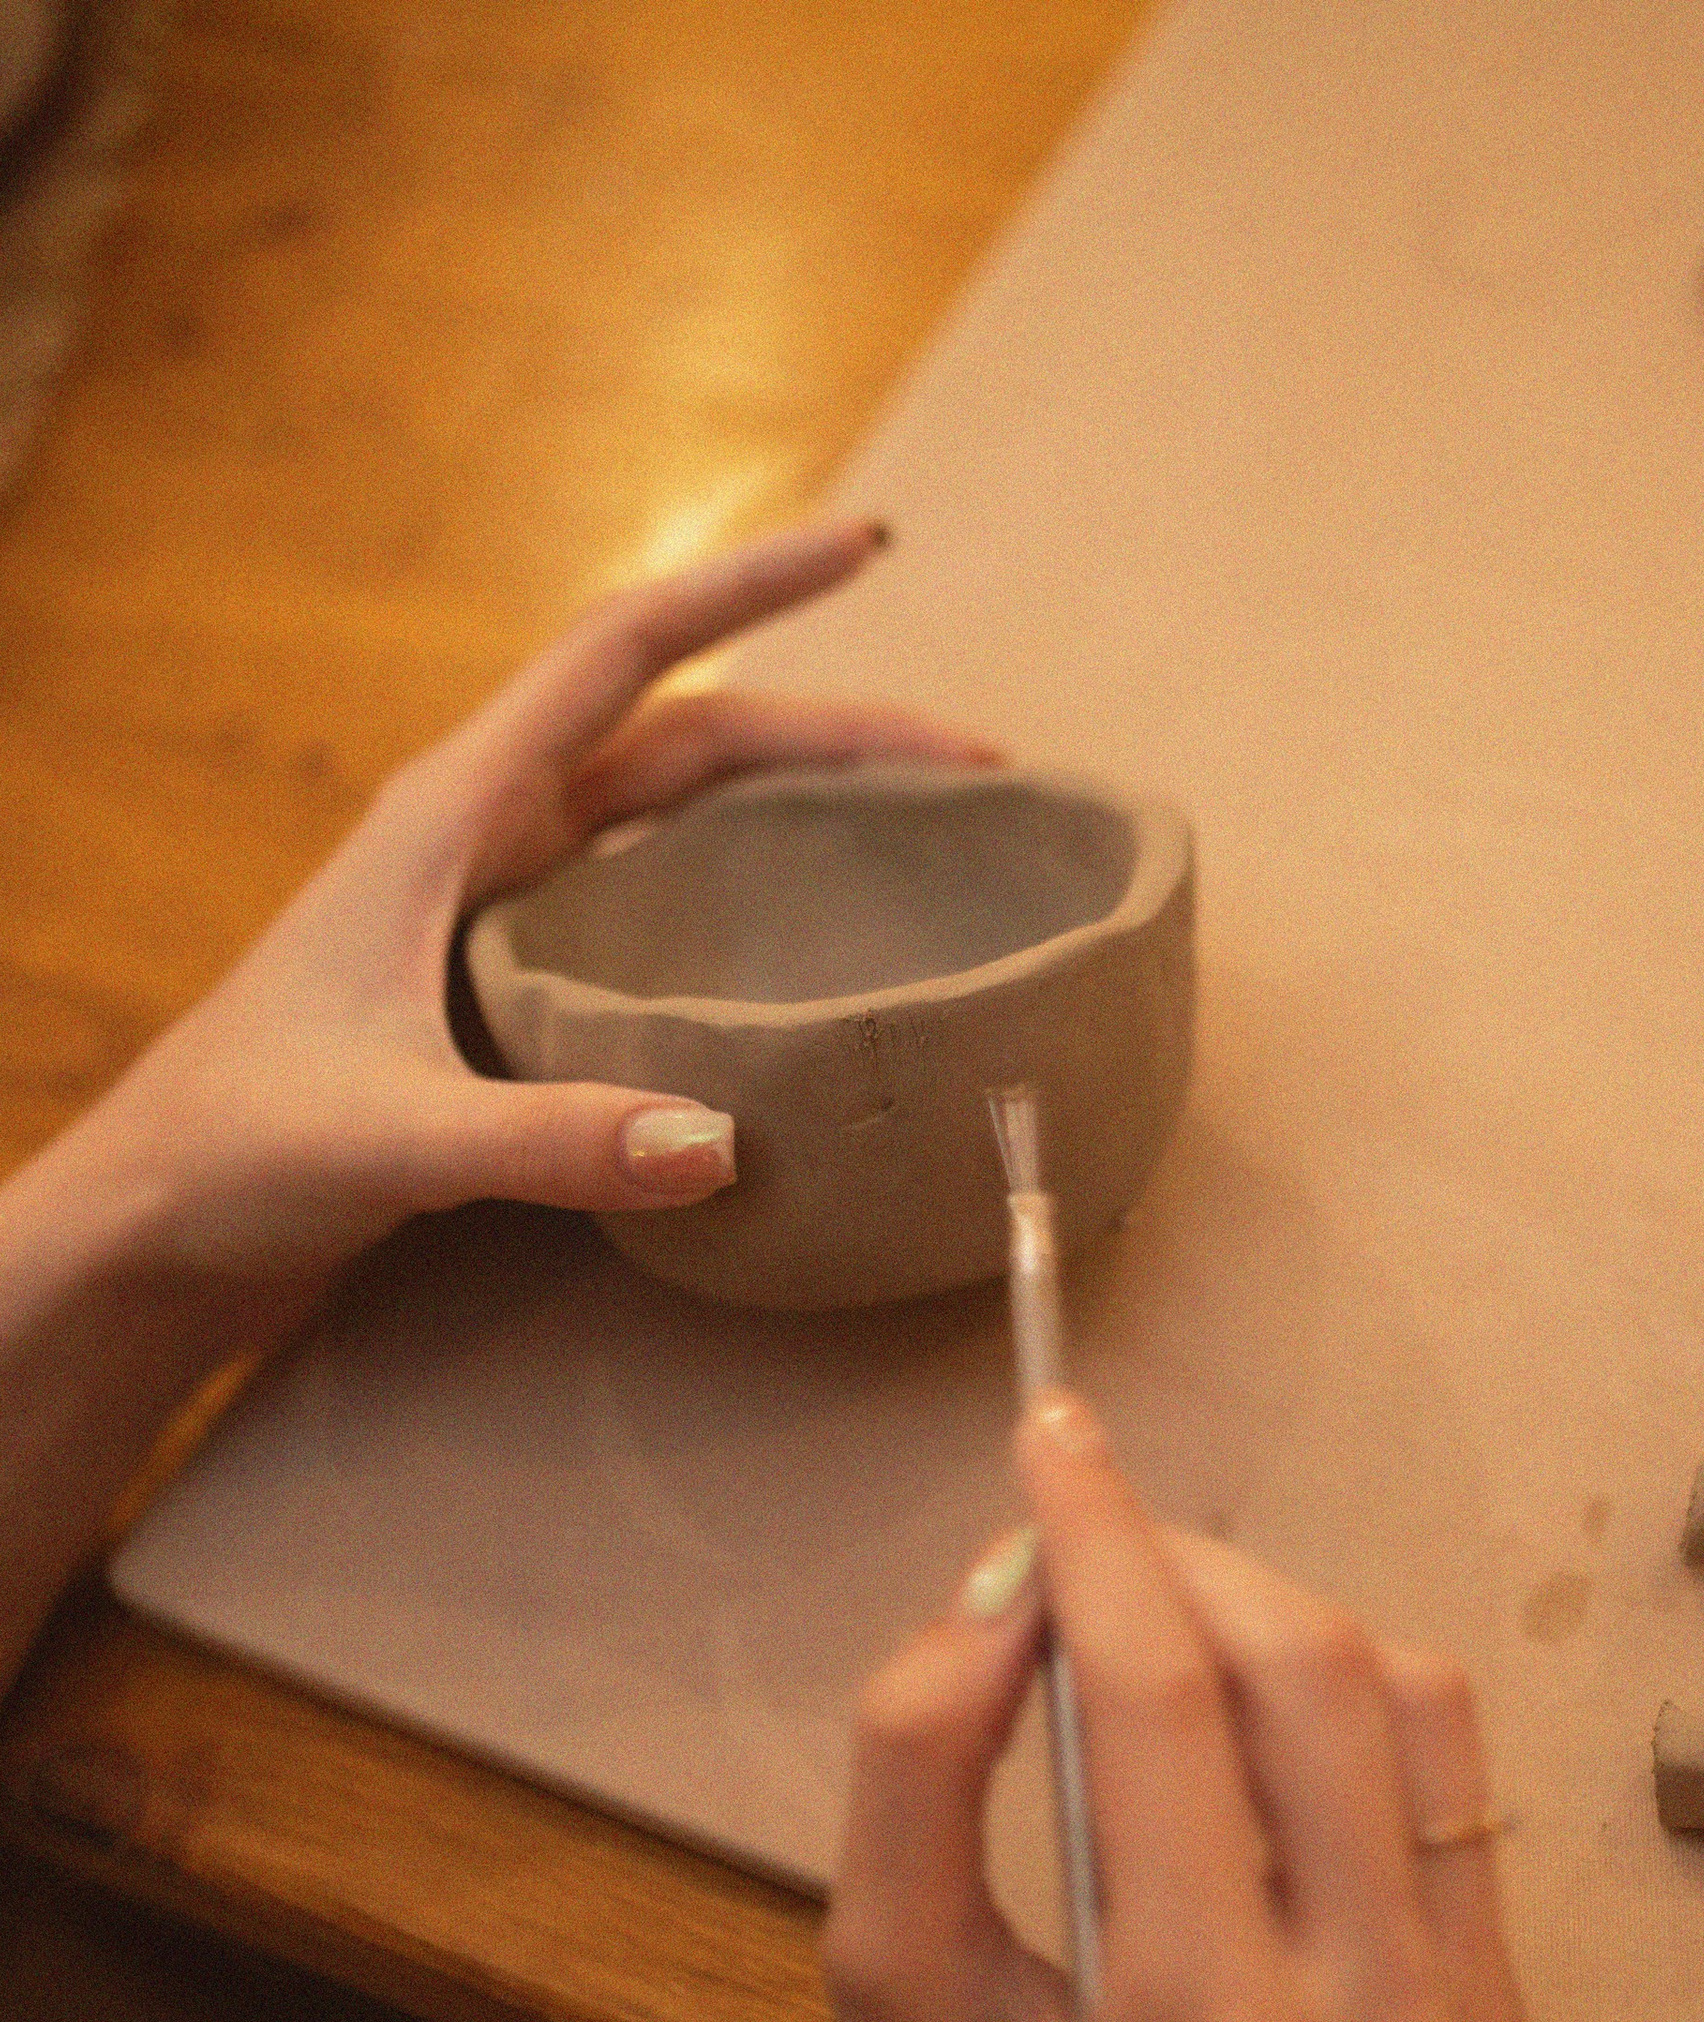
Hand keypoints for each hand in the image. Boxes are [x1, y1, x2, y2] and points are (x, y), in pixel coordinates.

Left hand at [49, 516, 993, 1341]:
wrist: (157, 1222)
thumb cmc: (234, 1150)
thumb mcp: (386, 1136)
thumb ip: (548, 1137)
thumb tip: (723, 1140)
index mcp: (454, 811)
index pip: (627, 655)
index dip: (747, 587)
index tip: (863, 546)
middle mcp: (491, 834)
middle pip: (693, 734)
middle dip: (834, 730)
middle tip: (975, 763)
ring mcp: (509, 904)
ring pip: (686, 813)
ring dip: (803, 803)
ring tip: (928, 837)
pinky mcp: (521, 979)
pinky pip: (667, 903)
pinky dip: (756, 895)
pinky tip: (817, 950)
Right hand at [824, 1393, 1525, 2021]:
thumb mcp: (886, 1992)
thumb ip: (918, 1767)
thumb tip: (1010, 1588)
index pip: (1161, 1697)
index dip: (1097, 1536)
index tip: (1053, 1436)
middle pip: (1299, 1669)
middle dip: (1182, 1560)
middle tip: (1084, 1539)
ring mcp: (1455, 2020)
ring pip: (1393, 1693)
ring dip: (1268, 1614)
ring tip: (1158, 1631)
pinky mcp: (1493, 2011)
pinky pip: (1443, 1767)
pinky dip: (1346, 1690)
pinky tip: (1253, 1715)